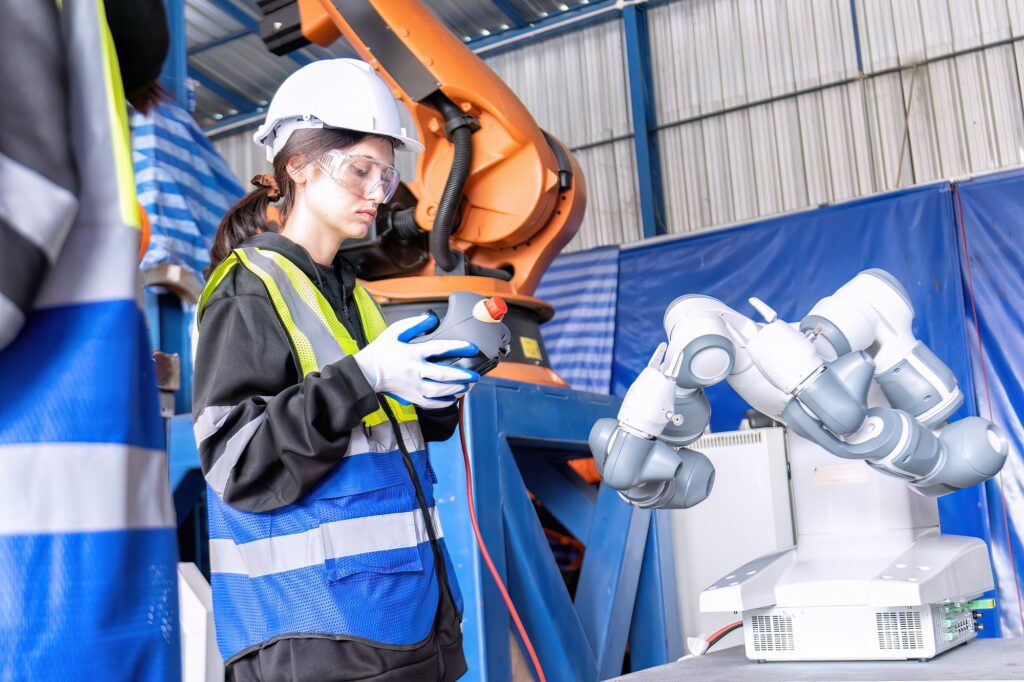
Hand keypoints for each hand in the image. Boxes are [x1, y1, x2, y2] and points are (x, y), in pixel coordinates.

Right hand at [354, 313, 479, 408]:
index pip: (440, 348)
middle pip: (443, 375)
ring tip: (467, 386)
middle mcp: (415, 371)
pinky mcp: (411, 397)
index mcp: (413, 353)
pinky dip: (443, 402)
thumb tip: (431, 320)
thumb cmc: (380, 351)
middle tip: (475, 374)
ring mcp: (414, 386)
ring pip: (440, 391)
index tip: (472, 348)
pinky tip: (452, 399)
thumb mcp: (394, 332)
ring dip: (456, 389)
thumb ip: (414, 324)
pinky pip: (431, 403)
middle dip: (463, 375)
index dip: (458, 347)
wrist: (366, 373)